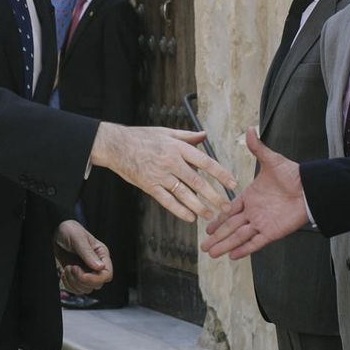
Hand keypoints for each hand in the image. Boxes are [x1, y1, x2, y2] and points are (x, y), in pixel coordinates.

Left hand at [54, 220, 112, 293]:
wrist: (57, 232)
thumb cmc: (70, 230)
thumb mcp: (78, 238)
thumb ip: (88, 253)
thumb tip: (100, 267)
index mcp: (102, 255)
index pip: (107, 274)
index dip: (96, 279)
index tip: (82, 275)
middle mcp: (96, 265)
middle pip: (97, 284)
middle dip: (82, 280)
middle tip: (72, 267)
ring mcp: (86, 272)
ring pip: (86, 289)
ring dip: (74, 282)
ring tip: (67, 269)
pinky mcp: (77, 276)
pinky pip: (76, 289)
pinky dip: (69, 286)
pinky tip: (64, 274)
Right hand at [89, 123, 236, 221]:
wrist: (116, 145)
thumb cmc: (142, 137)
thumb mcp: (166, 132)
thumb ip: (187, 136)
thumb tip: (204, 135)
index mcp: (177, 148)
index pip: (204, 162)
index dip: (220, 173)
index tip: (232, 183)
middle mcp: (171, 162)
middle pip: (197, 181)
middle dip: (214, 195)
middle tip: (226, 206)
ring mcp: (159, 175)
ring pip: (184, 194)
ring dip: (199, 206)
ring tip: (210, 215)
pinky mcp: (149, 186)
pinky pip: (167, 201)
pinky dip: (179, 210)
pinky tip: (190, 217)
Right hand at [201, 128, 310, 259]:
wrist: (310, 189)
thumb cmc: (293, 174)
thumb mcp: (271, 160)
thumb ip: (258, 148)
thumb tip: (249, 129)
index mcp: (250, 197)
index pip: (229, 210)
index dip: (217, 219)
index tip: (206, 226)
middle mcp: (253, 212)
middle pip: (230, 227)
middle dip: (216, 237)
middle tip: (203, 246)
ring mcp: (262, 223)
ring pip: (239, 237)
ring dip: (225, 245)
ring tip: (212, 254)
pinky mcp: (272, 232)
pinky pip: (255, 243)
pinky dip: (244, 250)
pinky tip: (232, 256)